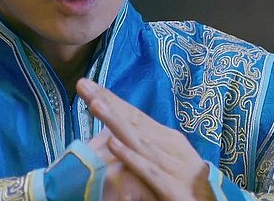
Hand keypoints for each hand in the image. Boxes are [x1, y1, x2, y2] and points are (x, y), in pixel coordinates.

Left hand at [77, 78, 214, 200]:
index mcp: (168, 139)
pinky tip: (113, 144)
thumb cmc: (190, 185)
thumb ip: (149, 148)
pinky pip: (148, 171)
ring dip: (116, 122)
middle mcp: (170, 147)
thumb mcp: (169, 162)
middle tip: (83, 84)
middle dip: (107, 102)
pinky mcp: (172, 189)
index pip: (134, 115)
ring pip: (139, 141)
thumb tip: (122, 134)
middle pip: (133, 121)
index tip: (88, 85)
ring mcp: (172, 166)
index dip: (111, 99)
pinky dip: (131, 157)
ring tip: (95, 104)